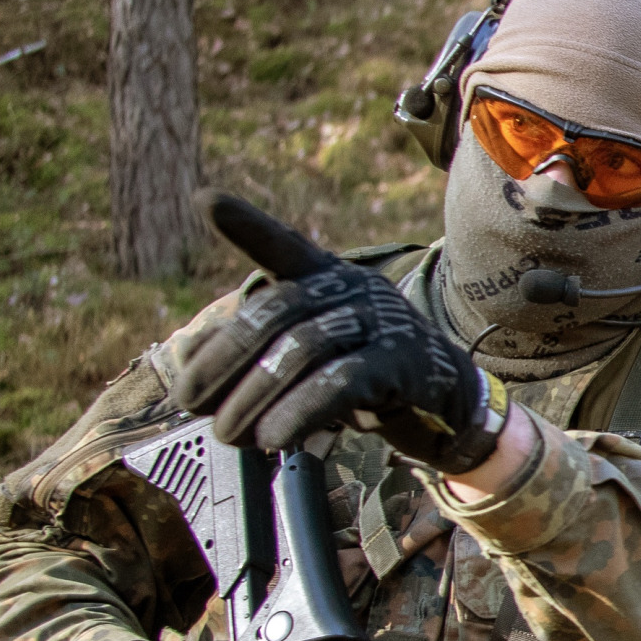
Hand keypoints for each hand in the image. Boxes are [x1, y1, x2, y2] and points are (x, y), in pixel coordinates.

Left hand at [171, 190, 502, 472]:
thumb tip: (194, 376)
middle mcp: (355, 290)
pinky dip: (297, 413)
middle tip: (192, 404)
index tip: (204, 202)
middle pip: (277, 312)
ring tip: (230, 432)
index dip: (246, 225)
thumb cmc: (367, 376)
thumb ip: (258, 355)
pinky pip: (339, 383)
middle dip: (224, 361)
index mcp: (327, 279)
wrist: (448, 405)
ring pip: (303, 350)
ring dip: (254, 398)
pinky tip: (274, 438)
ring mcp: (383, 323)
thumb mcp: (312, 355)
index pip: (282, 247)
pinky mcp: (402, 364)